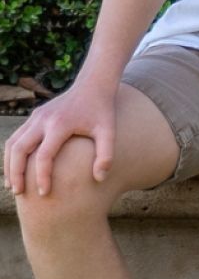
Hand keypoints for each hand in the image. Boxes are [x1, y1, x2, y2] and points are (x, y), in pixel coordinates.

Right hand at [4, 81, 117, 195]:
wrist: (93, 85)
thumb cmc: (102, 111)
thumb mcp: (109, 131)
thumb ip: (106, 155)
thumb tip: (100, 178)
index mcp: (61, 124)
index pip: (44, 155)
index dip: (42, 176)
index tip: (44, 193)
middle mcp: (44, 120)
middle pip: (20, 149)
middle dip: (16, 173)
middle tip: (19, 193)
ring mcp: (36, 117)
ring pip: (12, 143)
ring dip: (9, 165)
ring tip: (13, 186)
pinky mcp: (34, 116)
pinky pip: (16, 137)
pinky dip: (12, 155)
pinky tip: (15, 170)